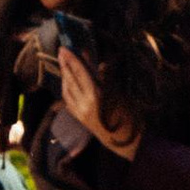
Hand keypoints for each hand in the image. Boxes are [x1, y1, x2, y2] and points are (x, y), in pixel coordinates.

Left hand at [57, 46, 141, 160]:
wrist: (122, 141)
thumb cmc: (127, 117)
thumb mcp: (119, 95)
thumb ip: (105, 79)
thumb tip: (98, 63)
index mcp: (95, 98)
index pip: (81, 75)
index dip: (73, 60)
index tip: (66, 49)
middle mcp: (84, 106)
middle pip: (71, 81)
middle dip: (66, 64)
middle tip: (61, 50)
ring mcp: (79, 113)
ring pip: (67, 90)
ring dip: (65, 75)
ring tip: (64, 62)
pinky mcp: (79, 118)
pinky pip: (68, 100)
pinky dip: (66, 88)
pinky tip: (67, 81)